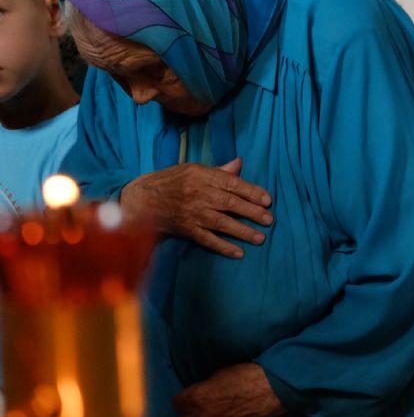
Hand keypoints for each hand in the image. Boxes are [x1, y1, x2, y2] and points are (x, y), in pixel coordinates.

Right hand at [120, 158, 272, 258]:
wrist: (140, 200)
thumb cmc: (170, 181)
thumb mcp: (192, 169)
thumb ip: (218, 171)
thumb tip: (240, 164)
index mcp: (201, 175)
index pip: (232, 183)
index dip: (251, 192)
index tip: (268, 200)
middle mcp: (197, 194)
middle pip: (229, 203)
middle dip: (251, 212)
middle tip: (269, 219)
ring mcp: (191, 213)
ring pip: (221, 223)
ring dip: (242, 231)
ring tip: (260, 237)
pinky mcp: (185, 229)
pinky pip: (206, 240)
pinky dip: (222, 246)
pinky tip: (238, 252)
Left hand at [173, 362, 285, 416]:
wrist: (269, 392)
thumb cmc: (247, 378)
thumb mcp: (219, 374)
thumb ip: (203, 387)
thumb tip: (197, 394)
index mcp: (196, 397)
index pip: (176, 402)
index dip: (185, 399)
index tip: (191, 398)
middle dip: (189, 416)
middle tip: (199, 411)